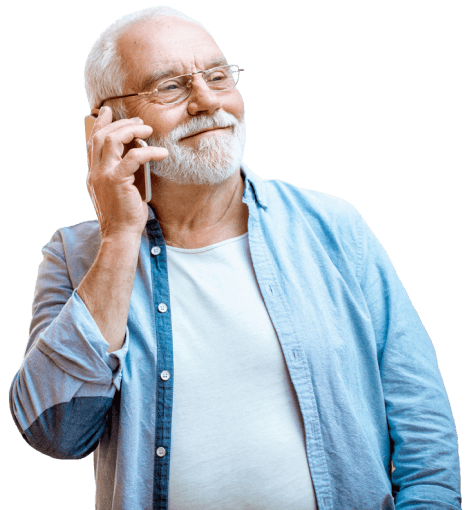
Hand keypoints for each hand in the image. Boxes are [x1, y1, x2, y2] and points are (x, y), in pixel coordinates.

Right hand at [85, 106, 167, 238]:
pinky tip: (161, 153)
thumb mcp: (118, 190)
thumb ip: (120, 172)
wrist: (120, 234)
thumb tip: (135, 154)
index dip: (100, 124)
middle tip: (139, 122)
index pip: (92, 142)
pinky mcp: (117, 180)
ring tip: (148, 130)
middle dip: (120, 123)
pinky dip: (149, 151)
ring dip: (131, 130)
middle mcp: (94, 172)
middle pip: (101, 136)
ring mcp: (103, 175)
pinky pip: (133, 157)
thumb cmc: (124, 215)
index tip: (110, 112)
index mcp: (93, 173)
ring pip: (112, 140)